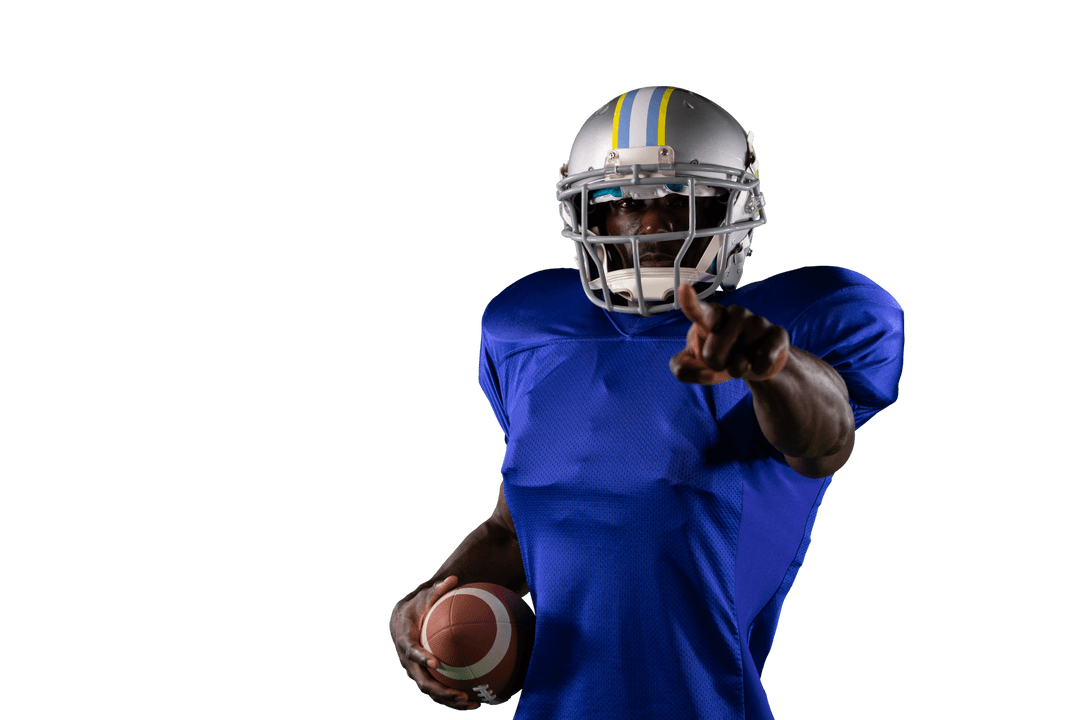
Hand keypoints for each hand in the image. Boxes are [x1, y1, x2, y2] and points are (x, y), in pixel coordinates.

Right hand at [391, 576, 480, 710]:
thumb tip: (453, 577)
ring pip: (430, 691)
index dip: (422, 658)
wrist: (401, 621)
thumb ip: (437, 589)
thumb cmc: (416, 606)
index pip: (411, 652)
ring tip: (471, 703)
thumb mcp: (424, 596)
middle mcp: (407, 661)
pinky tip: (473, 701)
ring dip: (449, 700)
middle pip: (421, 681)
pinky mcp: (423, 676)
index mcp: (405, 641)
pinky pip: (437, 691)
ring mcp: (415, 671)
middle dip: (440, 691)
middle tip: (459, 694)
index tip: (436, 663)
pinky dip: (452, 698)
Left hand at [670, 284, 788, 384]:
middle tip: (725, 358)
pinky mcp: (777, 333)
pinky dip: (758, 370)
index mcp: (711, 316)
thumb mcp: (694, 365)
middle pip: (711, 355)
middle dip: (715, 365)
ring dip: (737, 369)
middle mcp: (734, 313)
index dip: (690, 302)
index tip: (683, 289)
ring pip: (738, 362)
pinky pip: (764, 361)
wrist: (755, 361)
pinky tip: (759, 360)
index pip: (698, 310)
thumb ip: (682, 369)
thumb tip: (706, 374)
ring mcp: (756, 321)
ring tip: (743, 357)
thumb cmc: (720, 357)